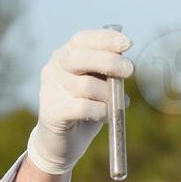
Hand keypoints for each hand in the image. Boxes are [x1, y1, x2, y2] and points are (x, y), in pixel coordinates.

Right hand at [26, 28, 133, 175]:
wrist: (62, 142)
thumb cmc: (85, 108)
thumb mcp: (98, 85)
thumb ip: (108, 72)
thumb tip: (126, 63)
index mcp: (65, 55)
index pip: (82, 39)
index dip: (105, 39)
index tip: (127, 44)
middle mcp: (54, 68)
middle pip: (81, 57)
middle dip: (110, 62)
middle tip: (130, 71)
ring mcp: (50, 89)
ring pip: (86, 86)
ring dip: (109, 95)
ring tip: (118, 103)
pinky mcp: (53, 111)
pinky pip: (83, 108)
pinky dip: (101, 111)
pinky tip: (107, 116)